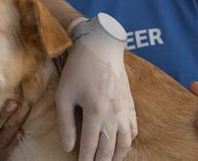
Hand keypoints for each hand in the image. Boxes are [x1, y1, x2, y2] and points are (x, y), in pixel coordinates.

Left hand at [56, 14, 136, 160]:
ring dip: (117, 157)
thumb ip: (65, 123)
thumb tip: (68, 147)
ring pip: (125, 143)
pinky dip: (128, 142)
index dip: (85, 160)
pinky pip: (133, 130)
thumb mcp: (64, 95)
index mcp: (95, 113)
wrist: (101, 47)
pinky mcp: (130, 104)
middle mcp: (113, 115)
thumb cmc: (78, 70)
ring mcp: (125, 110)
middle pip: (109, 149)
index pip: (90, 147)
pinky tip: (122, 146)